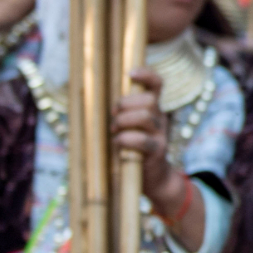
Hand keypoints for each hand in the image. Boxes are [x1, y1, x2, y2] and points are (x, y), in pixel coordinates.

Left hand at [114, 70, 201, 250]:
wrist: (153, 179)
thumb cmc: (132, 150)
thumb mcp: (130, 128)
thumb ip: (121, 114)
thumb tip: (91, 99)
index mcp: (153, 109)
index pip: (157, 84)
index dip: (146, 74)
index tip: (130, 73)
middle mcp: (160, 118)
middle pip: (149, 99)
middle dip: (125, 105)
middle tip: (113, 117)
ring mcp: (161, 134)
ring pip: (145, 116)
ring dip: (123, 122)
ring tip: (115, 132)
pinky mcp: (157, 151)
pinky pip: (141, 140)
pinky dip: (124, 140)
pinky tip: (118, 146)